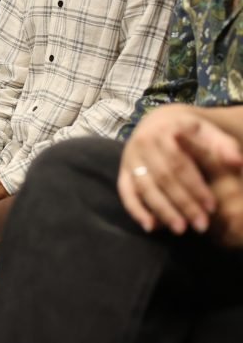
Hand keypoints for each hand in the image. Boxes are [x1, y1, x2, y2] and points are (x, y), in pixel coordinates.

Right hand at [117, 104, 237, 234]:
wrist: (158, 123)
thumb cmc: (190, 133)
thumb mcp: (208, 132)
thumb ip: (224, 147)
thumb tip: (237, 163)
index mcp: (164, 131)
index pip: (179, 163)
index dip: (195, 187)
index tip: (212, 208)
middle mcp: (143, 143)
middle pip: (162, 178)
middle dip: (182, 203)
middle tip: (201, 225)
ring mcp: (130, 158)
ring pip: (144, 187)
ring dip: (162, 210)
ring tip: (181, 230)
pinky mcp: (122, 171)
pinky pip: (125, 192)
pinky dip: (136, 210)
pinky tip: (151, 227)